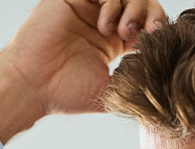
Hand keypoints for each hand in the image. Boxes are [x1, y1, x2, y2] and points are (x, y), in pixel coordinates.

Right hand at [1, 0, 166, 115]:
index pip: (147, 22)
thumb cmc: (63, 93)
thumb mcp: (110, 91)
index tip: (157, 43)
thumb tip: (162, 83)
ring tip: (122, 31)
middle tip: (145, 33)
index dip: (158, 28)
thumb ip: (133, 82)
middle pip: (141, 1)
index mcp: (113, 42)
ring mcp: (88, 7)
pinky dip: (113, 0)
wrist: (32, 85)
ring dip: (134, 7)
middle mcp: (102, 20)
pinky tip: (104, 24)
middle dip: (151, 13)